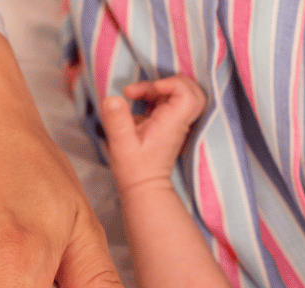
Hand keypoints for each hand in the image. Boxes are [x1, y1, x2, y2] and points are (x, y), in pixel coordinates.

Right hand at [99, 76, 206, 192]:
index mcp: (172, 122)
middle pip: (192, 90)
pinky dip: (154, 96)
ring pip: (180, 93)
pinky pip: (168, 101)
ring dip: (158, 88)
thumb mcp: (121, 144)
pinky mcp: (167, 124)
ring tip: (133, 94)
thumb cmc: (134, 169)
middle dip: (169, 81)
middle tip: (148, 88)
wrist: (144, 188)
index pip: (187, 93)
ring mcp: (175, 122)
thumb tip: (112, 98)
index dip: (172, 83)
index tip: (151, 89)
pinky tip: (136, 103)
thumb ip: (117, 121)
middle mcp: (178, 121)